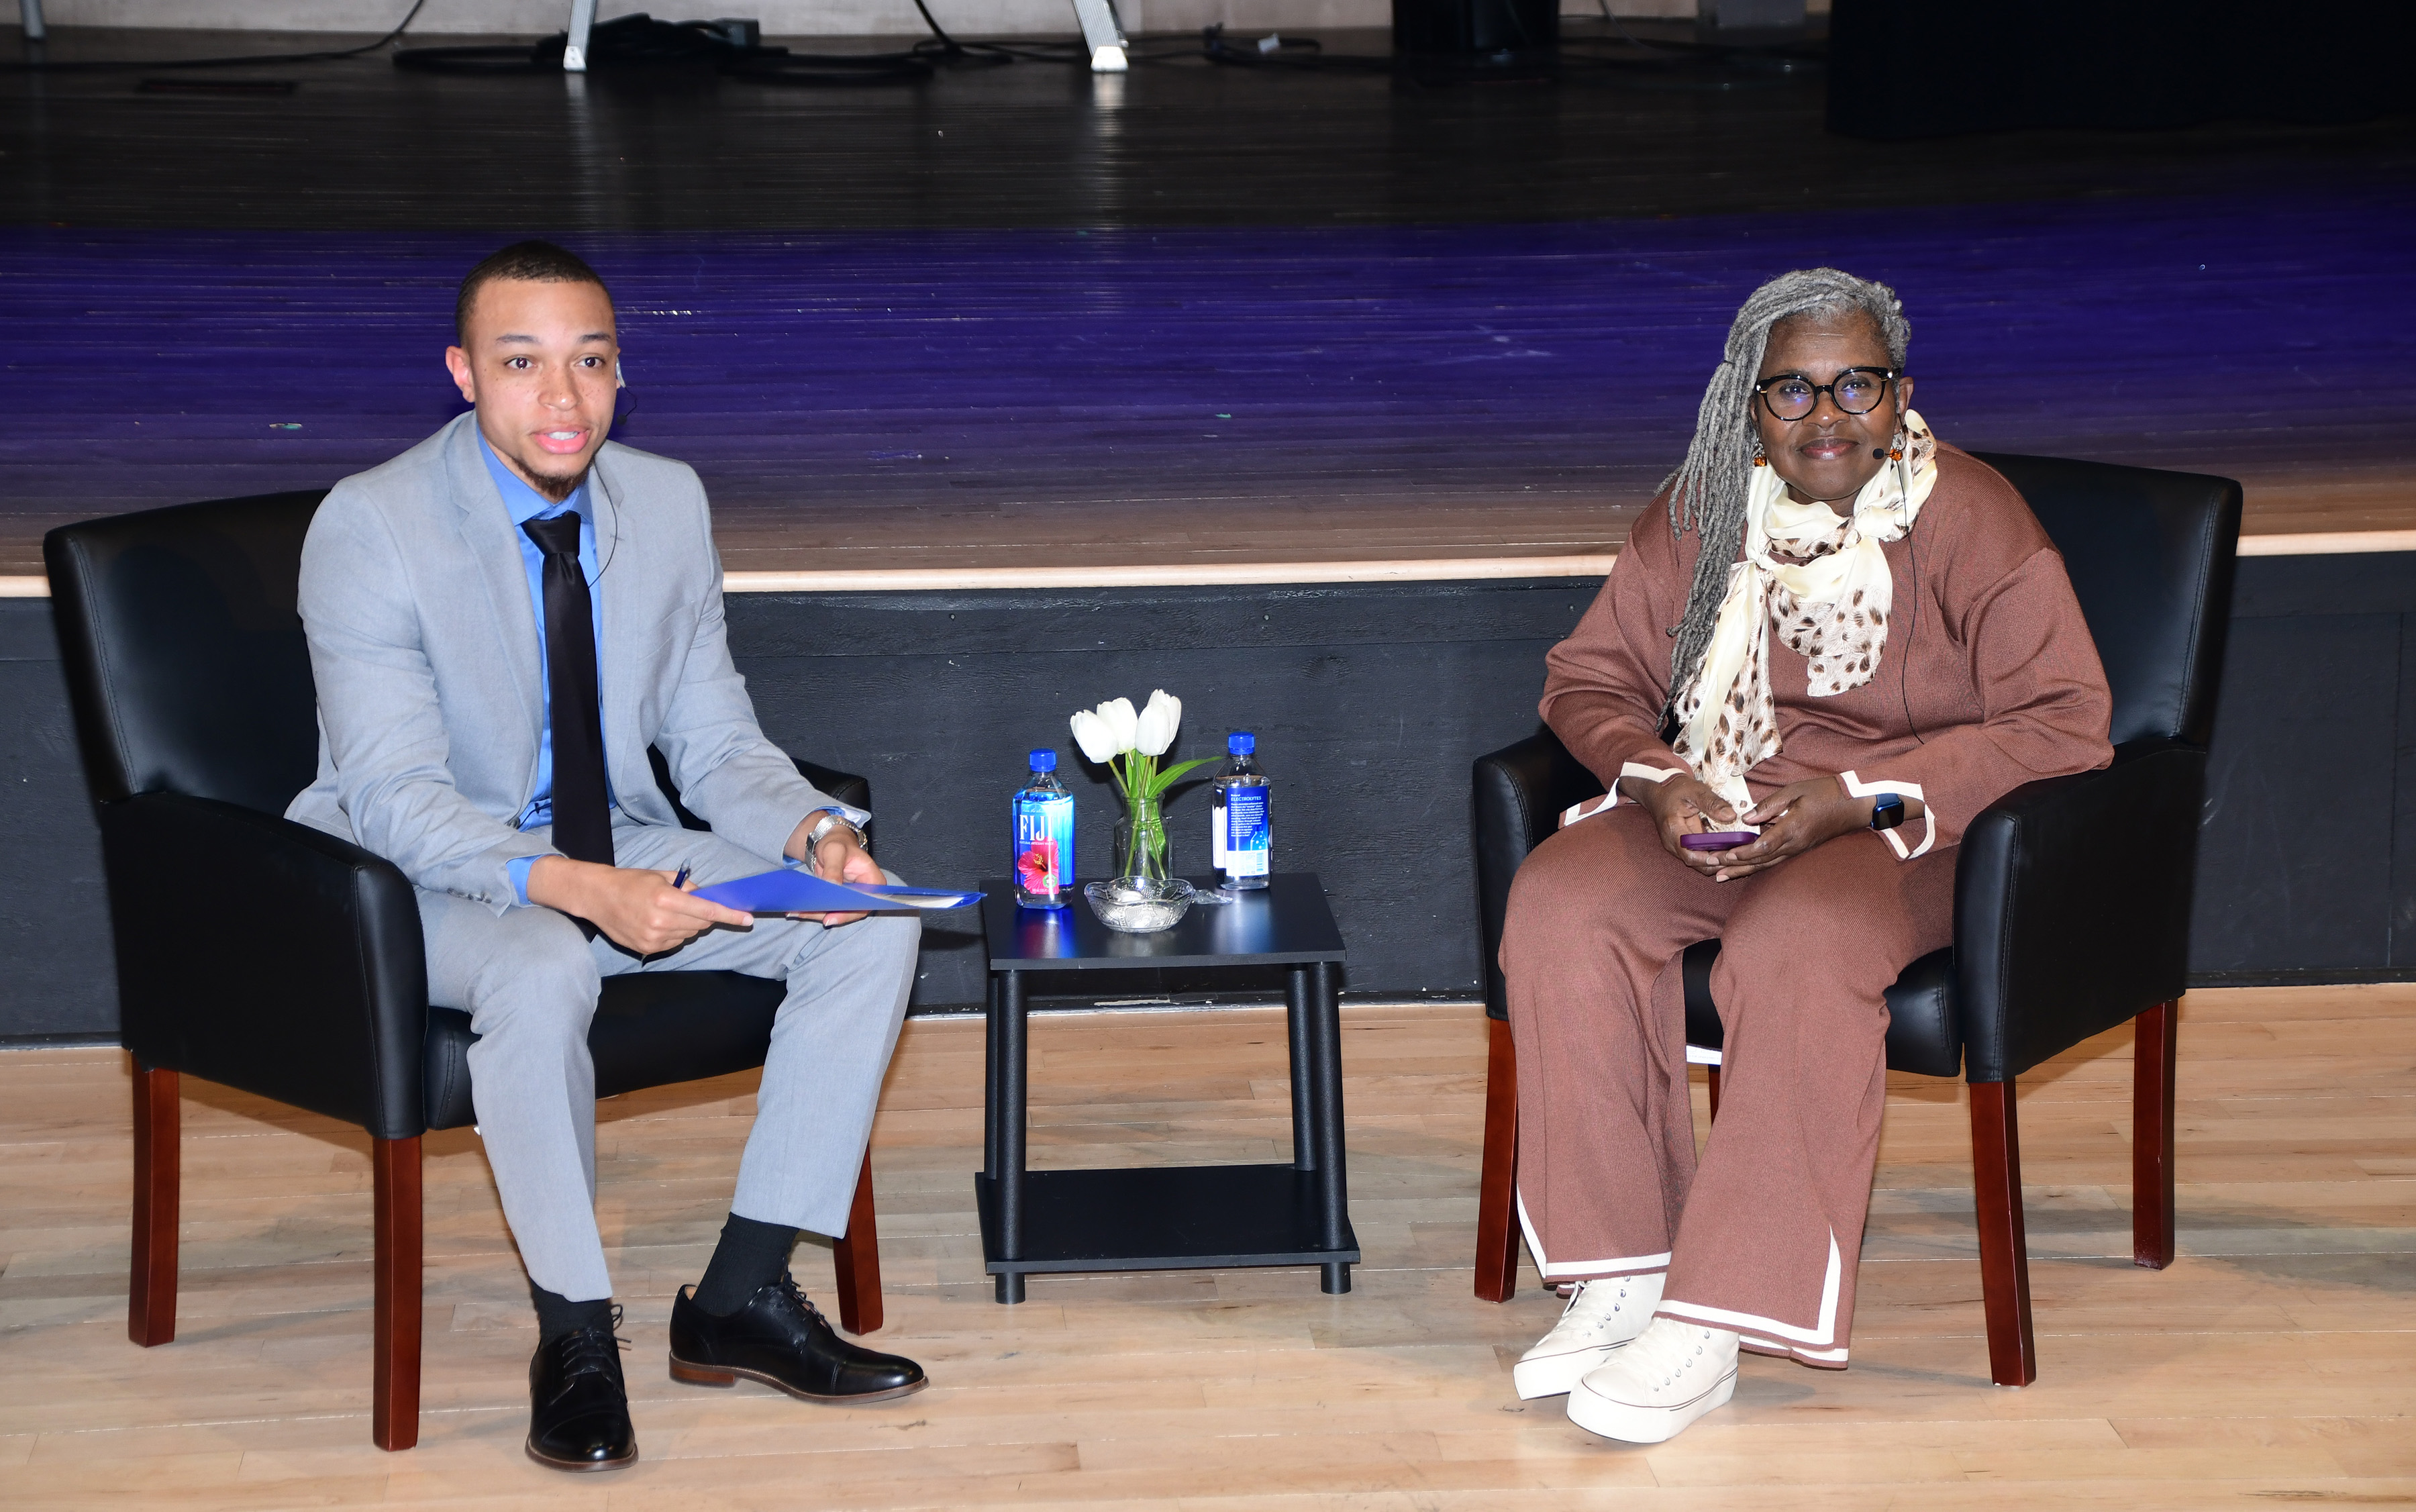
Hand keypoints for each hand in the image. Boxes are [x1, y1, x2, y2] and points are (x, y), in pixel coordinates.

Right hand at [525, 857, 752, 954]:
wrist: (597, 897)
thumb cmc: (631, 882)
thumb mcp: (661, 876)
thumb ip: (688, 887)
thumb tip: (708, 897)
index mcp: (666, 898)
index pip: (707, 910)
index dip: (730, 915)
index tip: (748, 919)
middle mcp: (661, 921)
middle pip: (701, 923)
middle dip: (704, 914)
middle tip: (691, 904)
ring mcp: (654, 938)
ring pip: (690, 935)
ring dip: (688, 924)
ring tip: (668, 912)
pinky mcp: (647, 949)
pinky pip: (675, 943)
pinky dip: (675, 934)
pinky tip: (659, 923)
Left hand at [783, 817, 879, 927]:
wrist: (829, 841)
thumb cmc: (838, 842)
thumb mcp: (835, 850)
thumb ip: (834, 869)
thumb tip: (831, 887)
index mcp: (873, 880)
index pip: (865, 903)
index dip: (848, 912)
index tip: (830, 916)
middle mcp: (866, 892)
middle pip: (850, 911)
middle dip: (828, 914)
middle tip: (807, 913)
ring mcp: (853, 897)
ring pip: (838, 912)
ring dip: (818, 914)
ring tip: (798, 911)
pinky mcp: (840, 899)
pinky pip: (829, 908)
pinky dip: (815, 910)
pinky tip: (799, 909)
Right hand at [1626, 771, 1742, 878]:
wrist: (1659, 792)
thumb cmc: (1675, 790)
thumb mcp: (1696, 791)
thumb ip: (1713, 803)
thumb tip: (1731, 816)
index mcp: (1673, 829)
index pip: (1689, 854)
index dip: (1708, 860)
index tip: (1726, 856)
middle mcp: (1672, 842)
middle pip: (1695, 862)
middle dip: (1716, 863)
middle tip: (1736, 858)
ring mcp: (1675, 846)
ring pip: (1697, 862)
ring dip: (1715, 861)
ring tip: (1734, 856)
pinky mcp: (1681, 846)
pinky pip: (1697, 856)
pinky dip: (1711, 856)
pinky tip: (1725, 851)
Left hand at [1707, 776, 1908, 881]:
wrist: (1854, 805)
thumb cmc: (1825, 793)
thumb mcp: (1795, 791)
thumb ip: (1769, 805)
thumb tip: (1746, 818)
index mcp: (1793, 828)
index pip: (1765, 845)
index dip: (1744, 852)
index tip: (1726, 854)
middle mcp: (1795, 844)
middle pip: (1761, 860)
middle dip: (1736, 866)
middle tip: (1712, 871)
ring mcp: (1798, 849)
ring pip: (1766, 864)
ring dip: (1743, 870)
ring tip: (1721, 876)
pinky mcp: (1799, 849)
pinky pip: (1774, 860)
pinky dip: (1756, 865)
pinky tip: (1743, 868)